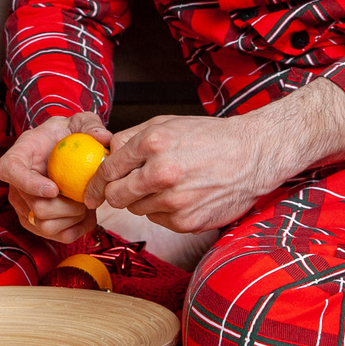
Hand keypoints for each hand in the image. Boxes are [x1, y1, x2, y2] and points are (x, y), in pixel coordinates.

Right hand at [0, 113, 110, 246]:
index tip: (54, 189)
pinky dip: (77, 229)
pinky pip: (57, 236)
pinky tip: (87, 215)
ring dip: (73, 219)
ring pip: (45, 226)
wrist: (63, 153)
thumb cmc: (65, 136)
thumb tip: (102, 137)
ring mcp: (24, 208)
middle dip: (68, 207)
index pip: (11, 172)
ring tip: (87, 203)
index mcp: (18, 157)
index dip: (29, 184)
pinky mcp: (36, 224)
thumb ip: (89, 125)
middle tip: (86, 196)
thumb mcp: (78, 122)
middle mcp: (16, 186)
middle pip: (36, 208)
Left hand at [98, 110, 283, 232]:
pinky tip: (183, 195)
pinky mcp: (187, 221)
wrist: (252, 156)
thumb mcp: (167, 123)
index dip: (97, 182)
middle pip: (116, 196)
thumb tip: (104, 156)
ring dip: (144, 200)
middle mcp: (161, 173)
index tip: (92, 190)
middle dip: (116, 193)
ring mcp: (175, 200)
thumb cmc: (209, 138)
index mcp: (152, 143)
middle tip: (126, 188)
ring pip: (137, 210)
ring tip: (168, 185)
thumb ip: (131, 139)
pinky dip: (164, 211)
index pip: (107, 170)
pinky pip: (159, 220)